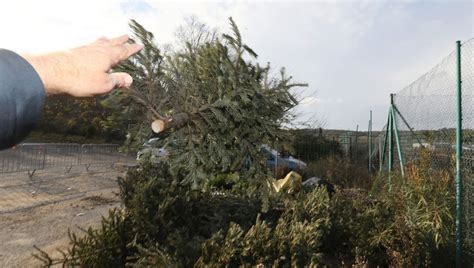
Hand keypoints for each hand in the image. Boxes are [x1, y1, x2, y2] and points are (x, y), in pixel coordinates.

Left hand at [23, 35, 142, 96]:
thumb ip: (117, 81)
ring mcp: (84, 49)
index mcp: (108, 57)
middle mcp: (97, 50)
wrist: (52, 73)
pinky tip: (89, 47)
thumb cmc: (80, 80)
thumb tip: (130, 79)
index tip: (139, 45)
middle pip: (111, 44)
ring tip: (108, 38)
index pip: (124, 52)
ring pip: (98, 43)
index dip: (132, 50)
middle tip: (126, 36)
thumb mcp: (104, 84)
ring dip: (105, 41)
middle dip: (120, 41)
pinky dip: (93, 45)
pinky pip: (87, 46)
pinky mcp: (73, 52)